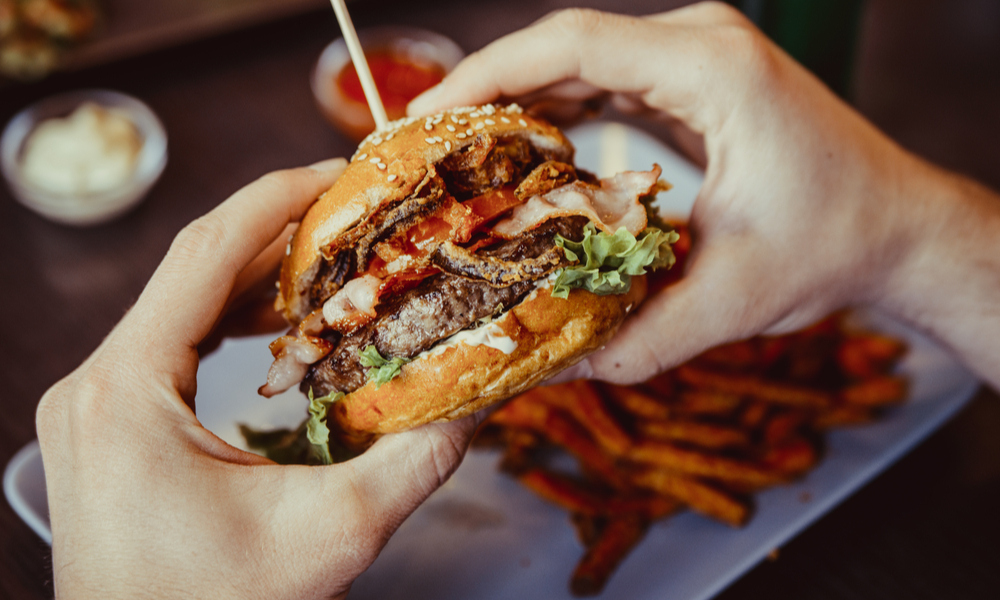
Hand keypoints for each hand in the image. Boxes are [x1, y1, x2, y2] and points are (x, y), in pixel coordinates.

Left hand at [35, 159, 477, 599]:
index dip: (277, 199)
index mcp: (126, 390)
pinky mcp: (107, 424)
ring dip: (255, 277)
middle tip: (355, 213)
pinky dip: (229, 320)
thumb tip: (481, 398)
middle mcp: (94, 384)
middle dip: (278, 234)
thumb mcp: (330, 537)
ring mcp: (92, 404)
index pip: (204, 254)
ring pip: (180, 304)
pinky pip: (170, 343)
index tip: (339, 172)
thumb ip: (415, 462)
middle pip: (192, 270)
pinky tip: (277, 321)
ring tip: (331, 259)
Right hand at [409, 3, 999, 387]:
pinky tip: (520, 153)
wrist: (895, 227)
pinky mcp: (692, 80)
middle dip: (489, 92)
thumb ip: (633, 338)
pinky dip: (556, 110)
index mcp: (713, 71)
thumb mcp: (730, 301)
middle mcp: (701, 44)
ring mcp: (698, 56)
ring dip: (517, 100)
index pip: (574, 45)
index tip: (430, 117)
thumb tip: (544, 369)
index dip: (490, 74)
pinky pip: (606, 80)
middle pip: (566, 46)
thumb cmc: (835, 245)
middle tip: (426, 147)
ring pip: (580, 61)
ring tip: (458, 153)